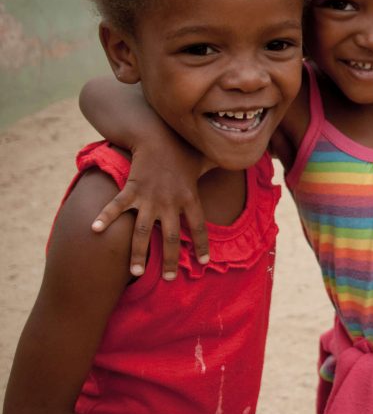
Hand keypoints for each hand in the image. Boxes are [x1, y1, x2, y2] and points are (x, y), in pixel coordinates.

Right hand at [90, 142, 207, 280]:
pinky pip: (117, 207)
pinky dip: (105, 217)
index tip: (203, 263)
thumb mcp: (204, 160)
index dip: (202, 246)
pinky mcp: (132, 190)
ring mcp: (150, 198)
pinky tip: (94, 230)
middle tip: (170, 279)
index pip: (199, 227)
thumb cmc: (183, 149)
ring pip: (144, 232)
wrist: (158, 135)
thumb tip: (237, 161)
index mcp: (190, 198)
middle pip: (173, 238)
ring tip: (137, 272)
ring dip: (139, 253)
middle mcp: (171, 202)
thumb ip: (217, 166)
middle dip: (171, 260)